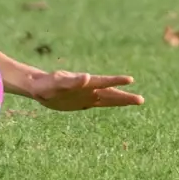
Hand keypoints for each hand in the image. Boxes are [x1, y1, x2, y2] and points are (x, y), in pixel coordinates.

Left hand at [23, 70, 144, 110]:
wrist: (37, 87)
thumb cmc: (46, 84)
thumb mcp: (57, 83)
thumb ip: (71, 82)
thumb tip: (86, 76)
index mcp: (83, 82)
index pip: (103, 82)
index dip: (115, 81)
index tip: (130, 79)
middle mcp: (88, 88)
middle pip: (110, 92)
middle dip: (125, 96)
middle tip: (141, 100)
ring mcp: (86, 95)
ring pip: (107, 98)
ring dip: (121, 99)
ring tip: (137, 100)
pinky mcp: (82, 102)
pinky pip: (99, 103)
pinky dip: (110, 102)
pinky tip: (117, 102)